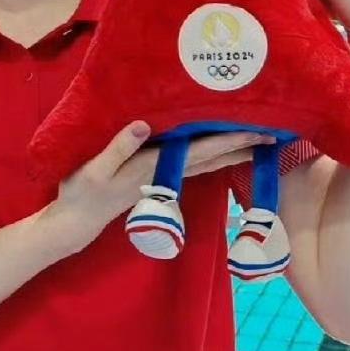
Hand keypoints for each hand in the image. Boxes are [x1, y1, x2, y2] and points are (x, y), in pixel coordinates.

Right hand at [42, 122, 275, 257]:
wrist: (75, 224)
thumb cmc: (80, 194)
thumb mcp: (93, 170)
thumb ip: (118, 148)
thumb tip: (144, 126)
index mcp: (155, 166)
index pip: (200, 152)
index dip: (228, 142)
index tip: (255, 133)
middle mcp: (165, 173)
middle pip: (212, 157)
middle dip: (241, 146)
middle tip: (274, 133)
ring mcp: (163, 177)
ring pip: (206, 161)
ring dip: (232, 151)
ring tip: (258, 140)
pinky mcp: (156, 177)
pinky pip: (192, 163)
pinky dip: (212, 155)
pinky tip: (222, 149)